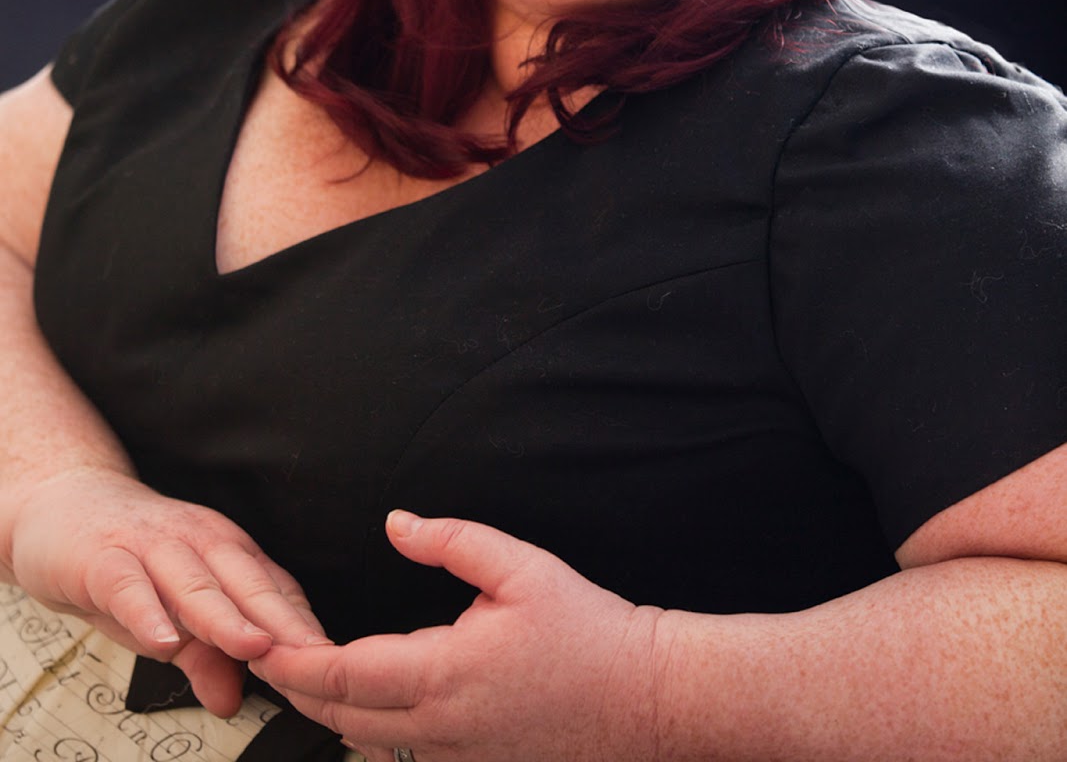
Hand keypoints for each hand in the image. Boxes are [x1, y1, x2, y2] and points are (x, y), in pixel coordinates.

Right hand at [6, 467, 329, 715]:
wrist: (61, 507)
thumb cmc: (125, 565)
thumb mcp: (169, 616)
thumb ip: (203, 656)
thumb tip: (231, 701)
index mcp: (225, 553)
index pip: (275, 591)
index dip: (302, 631)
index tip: (331, 669)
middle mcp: (198, 542)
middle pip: (247, 584)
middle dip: (283, 623)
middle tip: (312, 661)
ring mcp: (151, 546)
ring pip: (196, 583)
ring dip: (227, 617)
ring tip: (253, 648)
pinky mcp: (102, 557)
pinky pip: (128, 586)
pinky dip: (147, 613)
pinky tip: (162, 642)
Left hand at [251, 510, 664, 761]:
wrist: (645, 701)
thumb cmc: (589, 632)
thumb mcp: (521, 566)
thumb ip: (450, 540)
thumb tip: (395, 522)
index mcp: (443, 674)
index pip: (343, 674)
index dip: (295, 660)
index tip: (262, 640)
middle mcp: (439, 727)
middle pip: (341, 716)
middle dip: (296, 687)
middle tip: (264, 653)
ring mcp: (455, 756)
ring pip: (367, 741)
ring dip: (330, 708)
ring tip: (302, 671)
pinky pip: (402, 753)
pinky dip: (369, 727)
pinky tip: (363, 699)